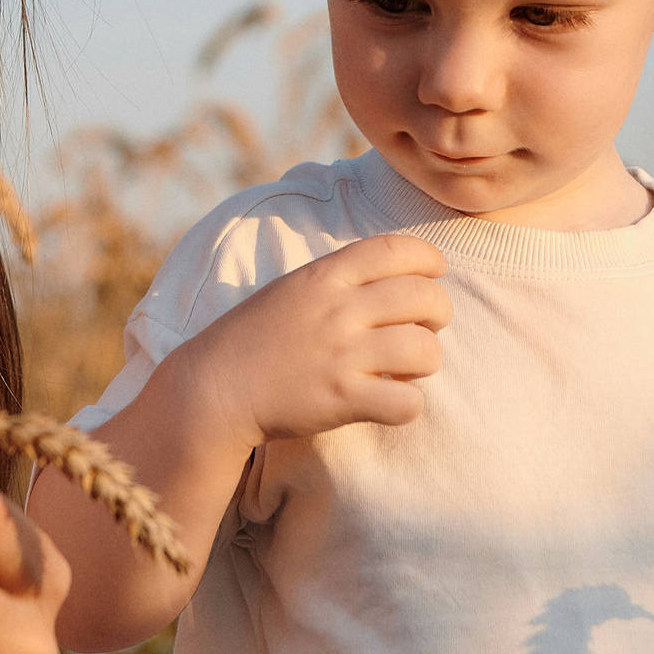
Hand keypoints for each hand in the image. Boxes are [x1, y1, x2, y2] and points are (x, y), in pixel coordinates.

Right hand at [165, 233, 450, 450]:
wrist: (214, 389)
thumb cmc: (253, 339)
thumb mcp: (292, 289)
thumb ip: (339, 279)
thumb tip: (395, 277)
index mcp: (324, 276)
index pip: (397, 249)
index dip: (429, 260)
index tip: (434, 274)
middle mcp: (338, 310)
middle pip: (424, 298)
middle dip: (439, 313)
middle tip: (424, 328)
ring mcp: (342, 355)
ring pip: (425, 351)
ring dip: (426, 361)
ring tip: (407, 369)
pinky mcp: (342, 399)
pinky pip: (408, 402)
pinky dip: (408, 404)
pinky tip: (390, 401)